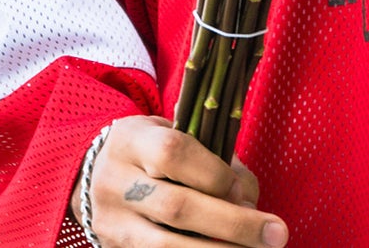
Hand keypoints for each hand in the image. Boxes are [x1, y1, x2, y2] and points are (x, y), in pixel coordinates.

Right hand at [72, 115, 287, 246]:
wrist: (92, 174)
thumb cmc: (149, 148)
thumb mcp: (172, 132)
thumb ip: (211, 156)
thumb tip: (248, 198)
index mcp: (132, 140)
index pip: (173, 153)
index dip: (213, 173)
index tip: (244, 191)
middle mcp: (116, 182)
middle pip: (177, 207)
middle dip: (232, 224)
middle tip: (276, 235)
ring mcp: (112, 223)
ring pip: (165, 246)